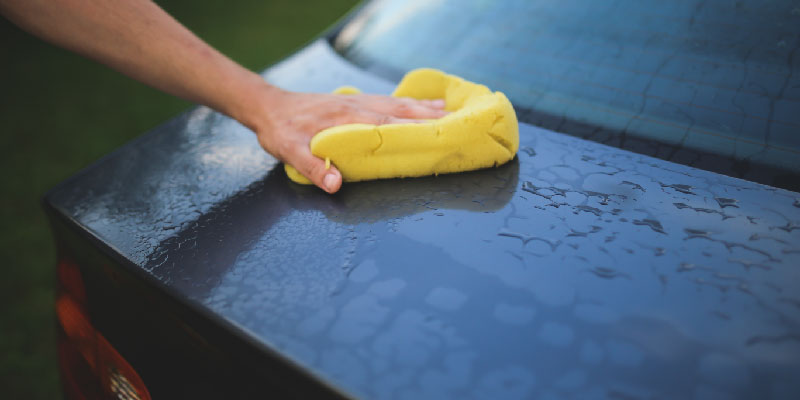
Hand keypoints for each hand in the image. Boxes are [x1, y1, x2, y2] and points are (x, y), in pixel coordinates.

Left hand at [252, 87, 447, 193]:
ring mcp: (357, 101)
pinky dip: (408, 103)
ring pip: (396, 103)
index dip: (412, 129)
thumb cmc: (280, 130)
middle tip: (455, 123)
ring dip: (422, 107)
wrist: (268, 106)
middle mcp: (356, 106)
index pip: (386, 123)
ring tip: (449, 110)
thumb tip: (336, 186)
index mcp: (345, 118)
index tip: (436, 134)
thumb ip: (313, 168)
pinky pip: (387, 100)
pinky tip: (420, 105)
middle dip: (428, 117)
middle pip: (399, 110)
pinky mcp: (354, 101)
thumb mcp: (289, 151)